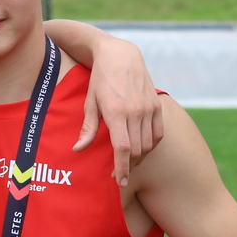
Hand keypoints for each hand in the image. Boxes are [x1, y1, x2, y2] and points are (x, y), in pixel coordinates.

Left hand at [74, 37, 162, 186]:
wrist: (121, 56)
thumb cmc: (100, 80)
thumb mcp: (90, 103)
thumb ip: (87, 128)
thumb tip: (77, 150)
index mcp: (117, 112)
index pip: (123, 148)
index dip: (121, 167)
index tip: (118, 181)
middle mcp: (136, 111)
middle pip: (137, 150)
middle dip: (128, 166)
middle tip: (118, 174)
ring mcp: (149, 108)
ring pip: (149, 144)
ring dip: (139, 158)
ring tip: (128, 163)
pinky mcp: (157, 105)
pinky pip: (158, 133)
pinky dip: (151, 145)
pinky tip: (141, 150)